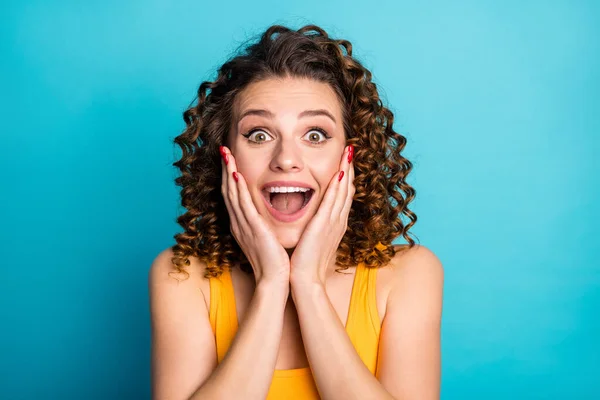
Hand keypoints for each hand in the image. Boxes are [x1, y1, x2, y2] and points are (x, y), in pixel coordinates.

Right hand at [220, 146, 290, 287]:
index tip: (229, 158)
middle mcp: (238, 223)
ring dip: (228, 172)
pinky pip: (243, 205)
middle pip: (228, 190)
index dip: (229, 175)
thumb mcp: (266, 238)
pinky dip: (238, 189)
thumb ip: (263, 224)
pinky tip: (236, 174)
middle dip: (225, 168)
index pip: (233, 195)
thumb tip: (267, 213)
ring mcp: (243, 225)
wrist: (274, 280)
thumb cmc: (274, 261)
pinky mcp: (252, 229)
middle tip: (223, 149)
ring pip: (232, 193)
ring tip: (226, 153)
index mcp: (242, 224)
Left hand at [289, 145, 354, 286]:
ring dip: (346, 170)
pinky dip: (338, 185)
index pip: (342, 195)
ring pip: (343, 191)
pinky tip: (340, 171)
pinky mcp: (324, 225)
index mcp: (334, 224)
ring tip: (348, 153)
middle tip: (350, 150)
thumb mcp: (313, 240)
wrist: (305, 280)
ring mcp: (333, 222)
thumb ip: (315, 227)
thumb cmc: (306, 263)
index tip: (345, 161)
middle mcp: (337, 221)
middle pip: (347, 189)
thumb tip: (312, 219)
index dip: (345, 177)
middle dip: (349, 168)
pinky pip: (334, 201)